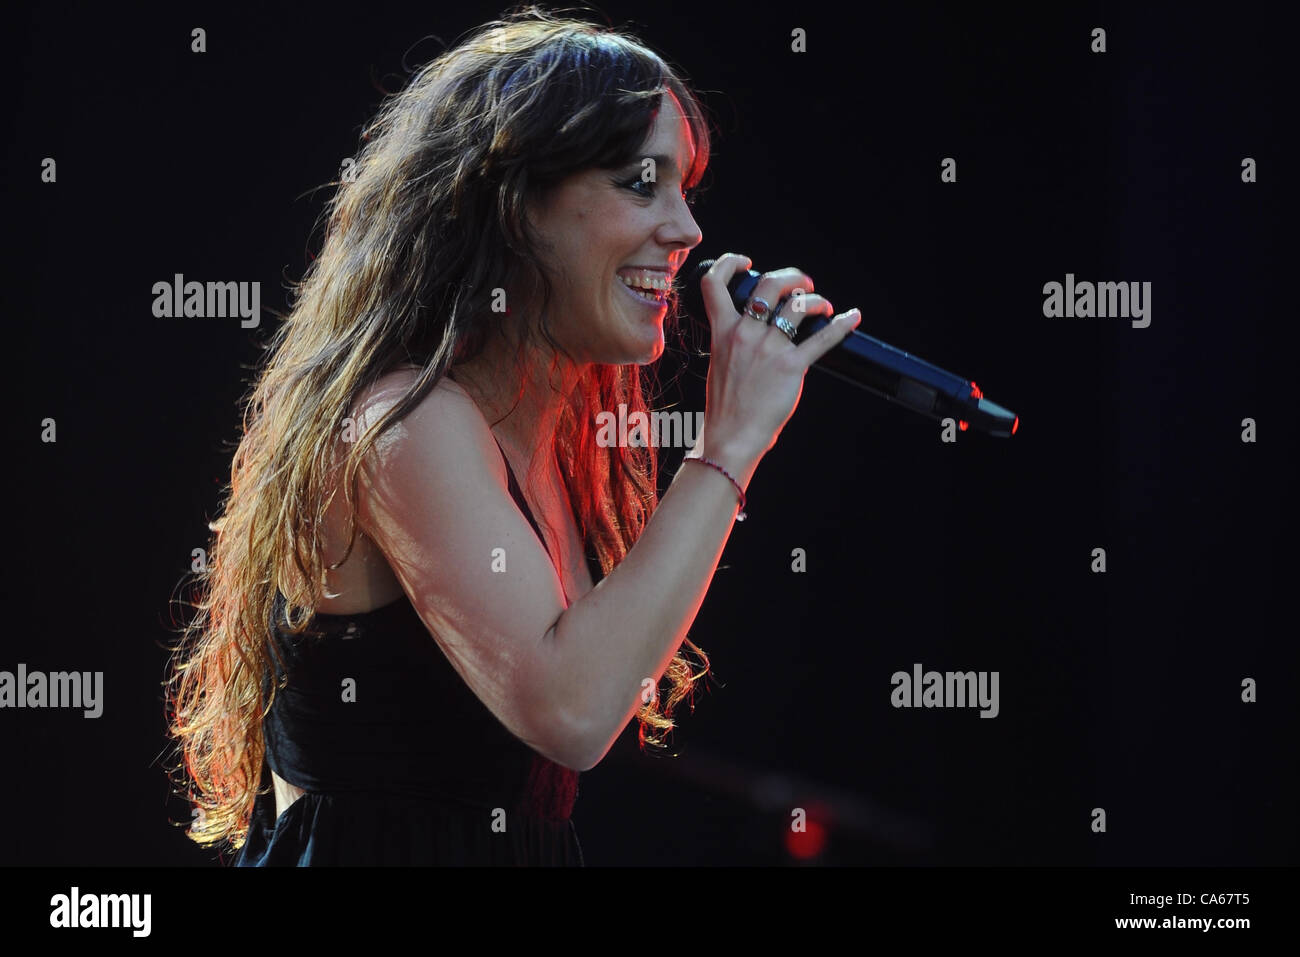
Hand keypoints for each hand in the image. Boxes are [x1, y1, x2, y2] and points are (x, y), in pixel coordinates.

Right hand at [694, 253, 861, 473]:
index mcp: (722, 331)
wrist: (731, 436)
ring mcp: (769, 349)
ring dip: (815, 300)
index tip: (747, 263)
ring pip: (797, 305)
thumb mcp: (719, 364)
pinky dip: (841, 325)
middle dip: (791, 277)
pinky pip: (822, 339)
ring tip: (822, 307)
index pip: (714, 283)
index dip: (730, 263)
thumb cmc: (726, 407)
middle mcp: (745, 333)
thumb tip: (754, 331)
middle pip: (769, 284)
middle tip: (803, 285)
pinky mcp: (791, 366)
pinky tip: (852, 318)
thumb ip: (732, 342)